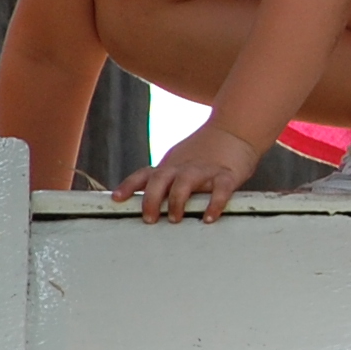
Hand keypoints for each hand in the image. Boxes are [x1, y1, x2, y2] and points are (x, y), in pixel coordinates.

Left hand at [113, 123, 264, 223]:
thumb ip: (165, 180)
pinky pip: (220, 190)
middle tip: (149, 219)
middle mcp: (183, 167)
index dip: (128, 186)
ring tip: (175, 219)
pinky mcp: (227, 175)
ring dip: (177, 201)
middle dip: (151, 199)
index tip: (116, 199)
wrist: (234, 130)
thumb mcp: (178, 163)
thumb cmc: (204, 153)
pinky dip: (214, 204)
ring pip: (185, 183)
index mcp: (170, 166)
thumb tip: (145, 204)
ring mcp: (204, 170)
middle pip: (160, 180)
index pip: (144, 175)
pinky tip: (209, 218)